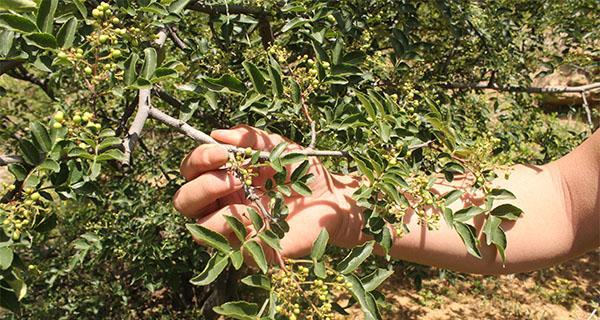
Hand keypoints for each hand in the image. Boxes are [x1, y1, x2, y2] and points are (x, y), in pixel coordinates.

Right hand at [173, 125, 363, 258]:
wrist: (333, 199)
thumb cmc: (303, 172)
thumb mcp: (278, 147)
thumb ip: (250, 138)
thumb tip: (216, 134)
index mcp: (223, 177)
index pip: (191, 170)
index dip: (199, 160)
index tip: (222, 154)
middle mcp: (222, 203)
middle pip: (184, 201)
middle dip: (204, 187)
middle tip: (236, 179)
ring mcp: (233, 228)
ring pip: (199, 228)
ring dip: (219, 212)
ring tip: (250, 199)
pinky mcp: (250, 249)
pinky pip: (231, 247)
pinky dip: (241, 231)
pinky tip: (261, 219)